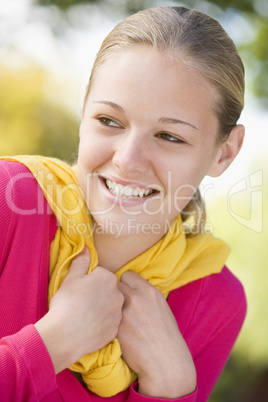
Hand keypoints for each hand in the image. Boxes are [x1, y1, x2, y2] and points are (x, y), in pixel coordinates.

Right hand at [35, 247, 123, 373]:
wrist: (65, 335)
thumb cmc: (66, 303)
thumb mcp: (70, 278)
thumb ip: (81, 262)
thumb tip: (86, 248)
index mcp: (108, 278)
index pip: (100, 274)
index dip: (88, 281)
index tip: (80, 290)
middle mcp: (118, 294)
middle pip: (108, 289)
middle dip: (98, 294)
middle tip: (82, 303)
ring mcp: (118, 313)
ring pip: (110, 306)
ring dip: (102, 308)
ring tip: (85, 315)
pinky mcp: (116, 329)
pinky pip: (110, 322)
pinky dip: (102, 324)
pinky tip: (89, 327)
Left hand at [117, 271, 195, 398]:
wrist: (165, 362)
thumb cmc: (165, 335)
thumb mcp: (161, 307)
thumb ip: (145, 295)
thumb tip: (129, 287)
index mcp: (150, 291)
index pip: (127, 275)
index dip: (125, 284)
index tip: (126, 292)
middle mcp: (136, 299)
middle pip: (114, 284)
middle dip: (115, 292)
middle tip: (117, 303)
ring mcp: (124, 313)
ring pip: (107, 300)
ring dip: (108, 305)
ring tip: (113, 315)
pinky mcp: (115, 329)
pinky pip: (104, 317)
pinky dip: (105, 321)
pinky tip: (110, 328)